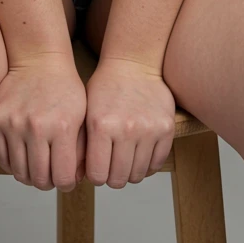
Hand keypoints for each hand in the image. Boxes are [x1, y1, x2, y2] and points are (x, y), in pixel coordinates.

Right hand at [0, 53, 87, 191]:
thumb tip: (74, 180)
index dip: (66, 184)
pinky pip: (2, 158)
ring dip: (30, 177)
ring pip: (19, 172)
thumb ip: (80, 150)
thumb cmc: (64, 87)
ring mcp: (14, 124)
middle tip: (51, 178)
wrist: (39, 59)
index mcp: (62, 127)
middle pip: (40, 178)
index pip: (63, 177)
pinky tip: (23, 160)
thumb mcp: (81, 116)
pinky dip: (12, 166)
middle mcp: (36, 127)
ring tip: (37, 170)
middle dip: (48, 183)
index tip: (67, 180)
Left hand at [82, 57, 176, 187]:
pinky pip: (157, 163)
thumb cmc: (105, 87)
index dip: (96, 176)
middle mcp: (126, 129)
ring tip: (125, 161)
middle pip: (119, 179)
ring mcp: (149, 129)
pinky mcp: (166, 128)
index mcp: (102, 125)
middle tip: (111, 169)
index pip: (98, 174)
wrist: (133, 63)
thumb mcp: (86, 112)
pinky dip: (147, 165)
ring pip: (138, 174)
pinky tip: (139, 156)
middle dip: (113, 178)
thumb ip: (82, 145)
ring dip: (130, 172)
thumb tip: (77, 177)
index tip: (97, 171)